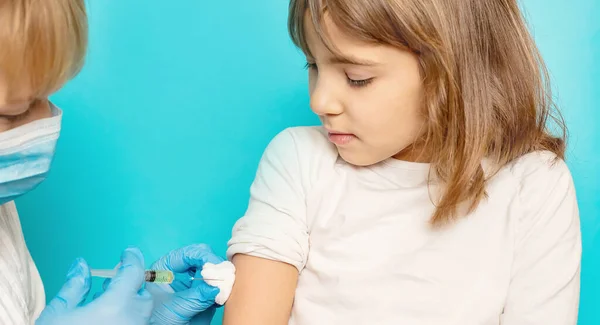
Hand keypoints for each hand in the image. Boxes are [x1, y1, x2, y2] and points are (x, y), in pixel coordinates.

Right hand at [36, 247, 153, 324]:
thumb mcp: (58, 314)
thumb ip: (74, 287)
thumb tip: (82, 265)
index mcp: (116, 307)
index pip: (134, 273)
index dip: (132, 259)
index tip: (128, 252)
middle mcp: (133, 322)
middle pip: (143, 296)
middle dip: (131, 286)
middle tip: (112, 283)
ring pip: (141, 315)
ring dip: (129, 305)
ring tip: (104, 304)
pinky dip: (126, 320)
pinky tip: (106, 321)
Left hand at [146, 244, 224, 324]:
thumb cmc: (157, 320)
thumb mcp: (175, 309)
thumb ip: (196, 298)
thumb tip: (216, 287)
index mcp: (167, 268)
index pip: (188, 254)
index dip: (203, 256)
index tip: (215, 265)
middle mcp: (182, 271)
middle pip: (204, 257)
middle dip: (215, 265)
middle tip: (223, 276)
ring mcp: (194, 281)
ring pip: (214, 269)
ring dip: (221, 276)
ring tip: (224, 288)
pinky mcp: (204, 292)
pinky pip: (218, 285)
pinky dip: (224, 288)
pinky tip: (223, 294)